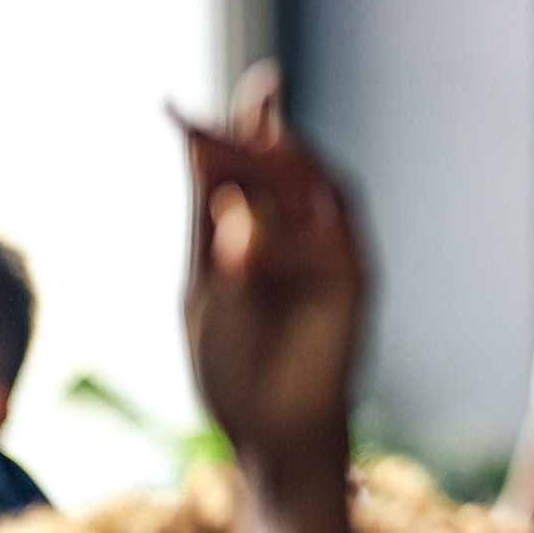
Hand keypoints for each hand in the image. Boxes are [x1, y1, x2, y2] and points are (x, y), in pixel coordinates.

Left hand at [180, 61, 365, 490]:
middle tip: (234, 102)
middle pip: (282, 165)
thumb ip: (208, 218)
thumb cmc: (234, 365)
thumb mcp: (204, 280)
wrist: (270, 430)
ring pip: (313, 187)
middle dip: (260, 128)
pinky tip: (246, 220)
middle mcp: (296, 235)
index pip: (243, 167)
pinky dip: (289, 225)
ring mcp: (330, 255)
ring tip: (248, 139)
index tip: (178, 105)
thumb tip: (199, 144)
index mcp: (253, 232)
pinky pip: (331, 234)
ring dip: (283, 159)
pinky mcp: (355, 279)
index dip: (224, 129)